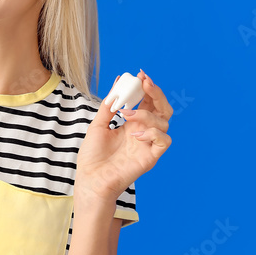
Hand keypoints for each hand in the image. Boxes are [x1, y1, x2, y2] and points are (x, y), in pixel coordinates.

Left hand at [75, 69, 172, 202]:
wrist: (90, 179)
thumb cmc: (93, 156)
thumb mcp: (98, 125)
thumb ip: (109, 106)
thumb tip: (118, 81)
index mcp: (132, 124)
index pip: (148, 102)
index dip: (147, 88)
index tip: (140, 75)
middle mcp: (143, 132)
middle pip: (163, 109)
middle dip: (156, 93)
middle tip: (145, 82)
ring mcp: (148, 145)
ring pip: (164, 122)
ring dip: (148, 113)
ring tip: (127, 114)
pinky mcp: (151, 158)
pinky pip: (164, 141)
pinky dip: (153, 133)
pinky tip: (136, 134)